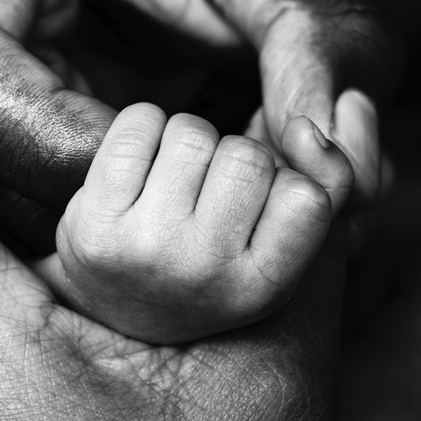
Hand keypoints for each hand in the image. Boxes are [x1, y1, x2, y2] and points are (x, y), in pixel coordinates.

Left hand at [36, 103, 351, 342]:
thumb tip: (319, 121)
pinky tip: (136, 165)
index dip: (282, 183)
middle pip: (247, 156)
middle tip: (202, 196)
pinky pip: (140, 123)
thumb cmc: (207, 260)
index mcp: (260, 291)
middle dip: (228, 159)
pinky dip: (143, 127)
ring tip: (169, 182)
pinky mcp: (93, 222)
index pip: (309, 197)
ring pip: (194, 132)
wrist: (111, 299)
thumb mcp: (280, 240)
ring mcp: (144, 249)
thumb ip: (328, 181)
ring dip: (184, 141)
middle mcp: (202, 275)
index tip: (252, 209)